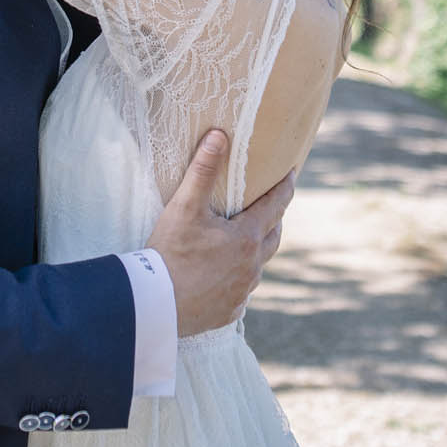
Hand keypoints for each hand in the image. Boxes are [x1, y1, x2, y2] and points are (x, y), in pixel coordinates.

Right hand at [144, 130, 294, 336]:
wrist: (154, 305)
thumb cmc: (169, 253)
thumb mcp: (185, 207)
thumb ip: (203, 170)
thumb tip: (219, 135)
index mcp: (246, 239)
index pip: (275, 206)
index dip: (285, 187)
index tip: (292, 174)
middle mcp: (251, 267)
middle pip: (273, 237)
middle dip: (275, 220)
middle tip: (273, 207)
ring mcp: (242, 292)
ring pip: (258, 266)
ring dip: (256, 250)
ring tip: (246, 241)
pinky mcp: (229, 312)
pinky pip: (241, 291)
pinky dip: (237, 278)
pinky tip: (225, 276)